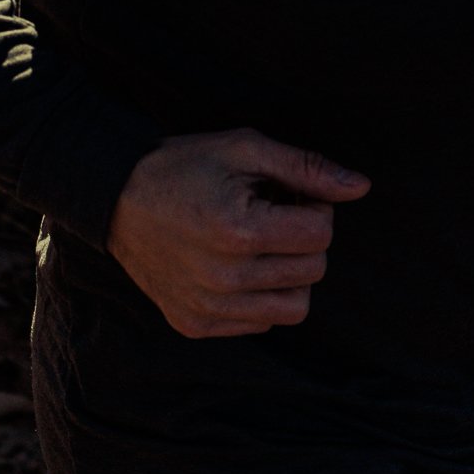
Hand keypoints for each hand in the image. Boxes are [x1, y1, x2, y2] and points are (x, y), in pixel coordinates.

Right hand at [106, 126, 370, 338]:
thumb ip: (304, 168)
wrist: (113, 198)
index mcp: (239, 230)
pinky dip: (261, 296)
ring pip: (295, 308)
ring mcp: (209, 307)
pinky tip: (238, 265)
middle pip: (313, 271)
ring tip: (262, 244)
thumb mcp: (243, 149)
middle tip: (275, 214)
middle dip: (305, 238)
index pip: (321, 234)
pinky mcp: (195, 325)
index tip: (290, 194)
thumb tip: (360, 187)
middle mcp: (225, 278)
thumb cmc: (182, 166)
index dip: (315, 206)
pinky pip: (260, 323)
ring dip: (290, 275)